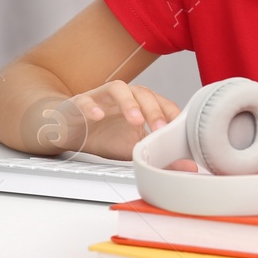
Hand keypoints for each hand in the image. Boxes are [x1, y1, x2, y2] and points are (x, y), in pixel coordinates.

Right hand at [26, 81, 191, 164]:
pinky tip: (96, 116)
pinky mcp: (78, 102)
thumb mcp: (132, 148)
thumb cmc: (102, 134)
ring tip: (135, 119)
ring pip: (116, 89)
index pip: (160, 102)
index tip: (180, 130)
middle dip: (153, 110)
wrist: (68, 130)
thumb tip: (189, 168)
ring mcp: (100, 97)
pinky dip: (90, 106)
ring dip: (127, 102)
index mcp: (138, 104)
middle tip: (159, 128)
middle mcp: (122, 96)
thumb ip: (158, 156)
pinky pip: (84, 99)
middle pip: (142, 92)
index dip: (171, 113)